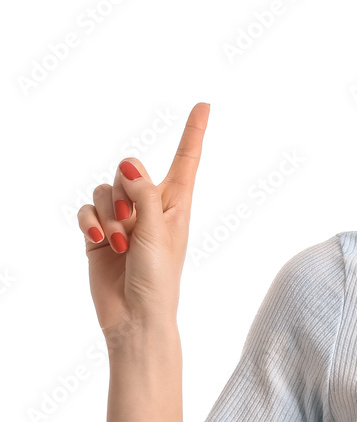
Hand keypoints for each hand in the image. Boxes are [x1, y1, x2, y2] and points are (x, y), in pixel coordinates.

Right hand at [78, 102, 209, 338]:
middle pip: (129, 169)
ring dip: (108, 213)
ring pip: (104, 190)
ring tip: (119, 242)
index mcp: (177, 203)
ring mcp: (123, 218)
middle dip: (124, 189)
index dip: (193, 131)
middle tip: (131, 221)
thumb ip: (145, 195)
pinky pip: (87, 209)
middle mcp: (150, 205)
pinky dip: (90, 221)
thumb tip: (130, 164)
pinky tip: (99, 240)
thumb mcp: (158, 234)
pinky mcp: (98, 233)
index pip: (186, 159)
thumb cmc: (159, 278)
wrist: (135, 317)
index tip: (203, 104)